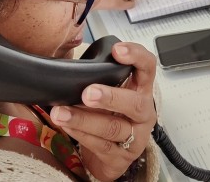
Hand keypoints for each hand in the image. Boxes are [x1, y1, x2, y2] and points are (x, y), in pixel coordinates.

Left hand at [50, 43, 156, 180]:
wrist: (110, 156)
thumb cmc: (108, 116)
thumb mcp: (109, 93)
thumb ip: (99, 78)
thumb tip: (71, 65)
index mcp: (141, 90)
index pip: (147, 67)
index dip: (136, 56)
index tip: (117, 51)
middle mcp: (143, 113)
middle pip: (135, 103)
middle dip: (110, 97)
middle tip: (88, 93)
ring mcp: (135, 137)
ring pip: (112, 128)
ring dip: (83, 119)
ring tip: (61, 112)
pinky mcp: (121, 158)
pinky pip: (100, 146)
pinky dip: (80, 134)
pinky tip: (66, 126)